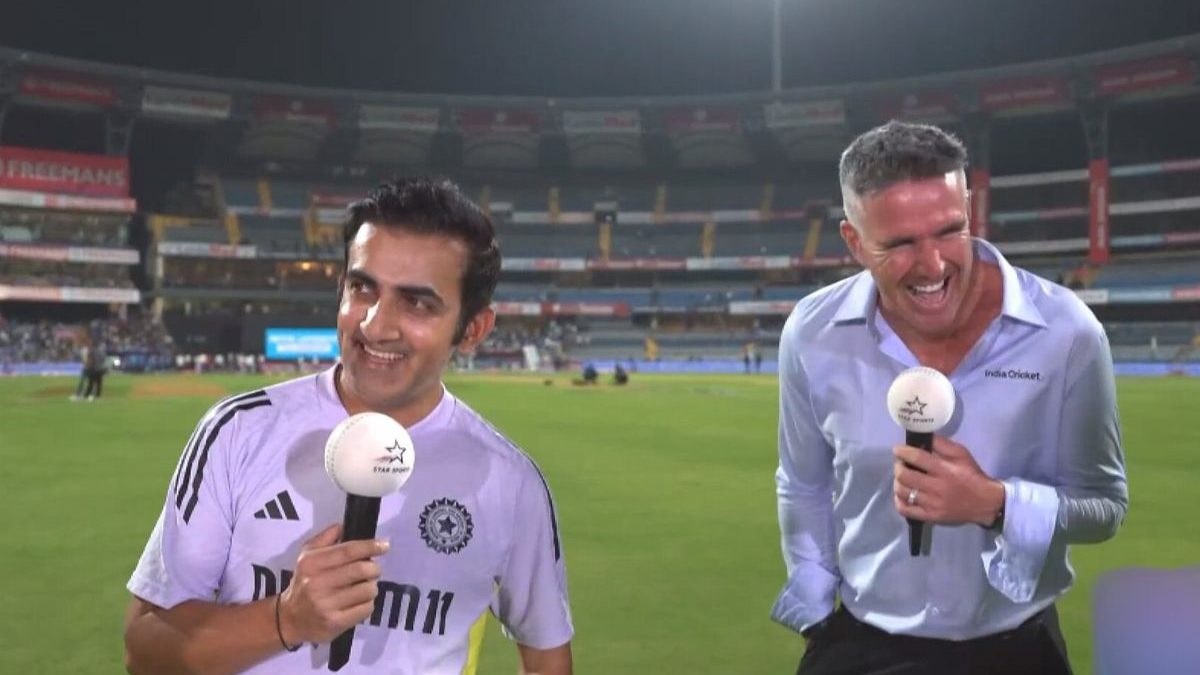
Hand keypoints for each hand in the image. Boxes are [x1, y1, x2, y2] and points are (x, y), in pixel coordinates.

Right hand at [278, 524, 388, 645]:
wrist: (290, 618)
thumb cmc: (304, 582)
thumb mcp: (307, 556)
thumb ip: (325, 538)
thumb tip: (344, 526)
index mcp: (312, 563)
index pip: (348, 551)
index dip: (370, 546)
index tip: (385, 545)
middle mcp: (318, 583)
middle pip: (361, 570)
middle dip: (374, 568)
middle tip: (373, 569)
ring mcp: (326, 605)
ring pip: (367, 590)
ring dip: (371, 587)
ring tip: (363, 587)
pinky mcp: (335, 622)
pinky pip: (366, 609)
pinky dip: (368, 604)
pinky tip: (358, 602)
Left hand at [893, 436, 1004, 525]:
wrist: (986, 503)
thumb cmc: (972, 475)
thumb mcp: (962, 454)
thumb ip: (942, 444)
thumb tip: (923, 436)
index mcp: (945, 470)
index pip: (917, 458)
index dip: (902, 452)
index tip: (897, 449)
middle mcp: (937, 487)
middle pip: (905, 476)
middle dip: (898, 467)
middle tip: (900, 464)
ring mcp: (932, 504)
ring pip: (903, 492)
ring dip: (897, 482)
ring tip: (901, 478)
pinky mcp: (931, 516)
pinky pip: (906, 510)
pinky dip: (899, 501)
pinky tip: (902, 495)